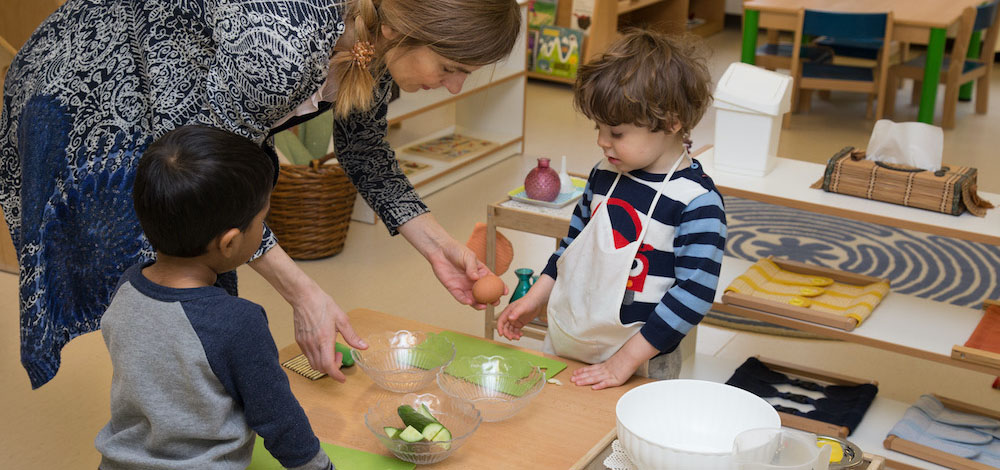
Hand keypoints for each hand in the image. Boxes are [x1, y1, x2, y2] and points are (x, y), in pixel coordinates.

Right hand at [249, 245, 366, 382]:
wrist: (304, 297)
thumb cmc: (323, 305)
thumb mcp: (342, 319)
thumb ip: (352, 336)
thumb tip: (364, 347)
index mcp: (324, 340)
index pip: (328, 366)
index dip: (336, 375)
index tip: (343, 378)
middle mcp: (313, 344)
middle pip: (321, 368)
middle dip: (332, 368)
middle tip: (340, 356)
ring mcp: (304, 344)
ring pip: (313, 364)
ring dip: (324, 363)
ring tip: (332, 350)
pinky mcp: (299, 341)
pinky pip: (308, 356)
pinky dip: (317, 357)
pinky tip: (323, 346)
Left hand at [426, 236, 504, 308]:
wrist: (440, 251)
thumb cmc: (456, 250)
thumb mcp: (468, 256)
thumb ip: (472, 267)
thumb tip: (476, 278)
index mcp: (480, 272)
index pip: (493, 281)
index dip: (500, 287)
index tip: (504, 291)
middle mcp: (473, 281)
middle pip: (485, 293)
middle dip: (491, 299)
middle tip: (495, 302)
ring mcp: (464, 285)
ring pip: (474, 298)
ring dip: (479, 303)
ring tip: (483, 306)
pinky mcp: (454, 288)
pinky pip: (460, 297)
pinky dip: (465, 301)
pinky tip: (470, 302)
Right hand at [496, 295, 542, 339]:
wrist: (537, 301)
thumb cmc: (529, 301)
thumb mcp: (522, 307)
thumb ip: (516, 313)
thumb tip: (510, 318)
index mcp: (508, 311)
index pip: (501, 321)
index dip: (500, 328)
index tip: (501, 334)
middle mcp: (510, 316)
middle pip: (505, 327)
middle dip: (507, 333)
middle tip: (511, 338)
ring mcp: (515, 320)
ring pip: (510, 330)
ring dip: (512, 335)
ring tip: (518, 337)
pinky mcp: (520, 323)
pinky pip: (516, 330)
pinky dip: (517, 333)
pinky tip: (521, 334)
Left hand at [570, 354, 637, 389]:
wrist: (632, 355)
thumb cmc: (625, 358)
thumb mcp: (614, 361)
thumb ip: (609, 364)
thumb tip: (605, 366)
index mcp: (604, 366)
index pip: (591, 368)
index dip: (582, 371)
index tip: (574, 373)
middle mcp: (605, 370)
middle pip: (590, 374)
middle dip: (580, 377)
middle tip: (572, 379)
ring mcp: (610, 375)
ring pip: (595, 378)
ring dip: (586, 381)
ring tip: (577, 383)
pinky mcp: (616, 380)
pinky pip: (607, 383)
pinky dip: (600, 385)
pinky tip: (594, 388)